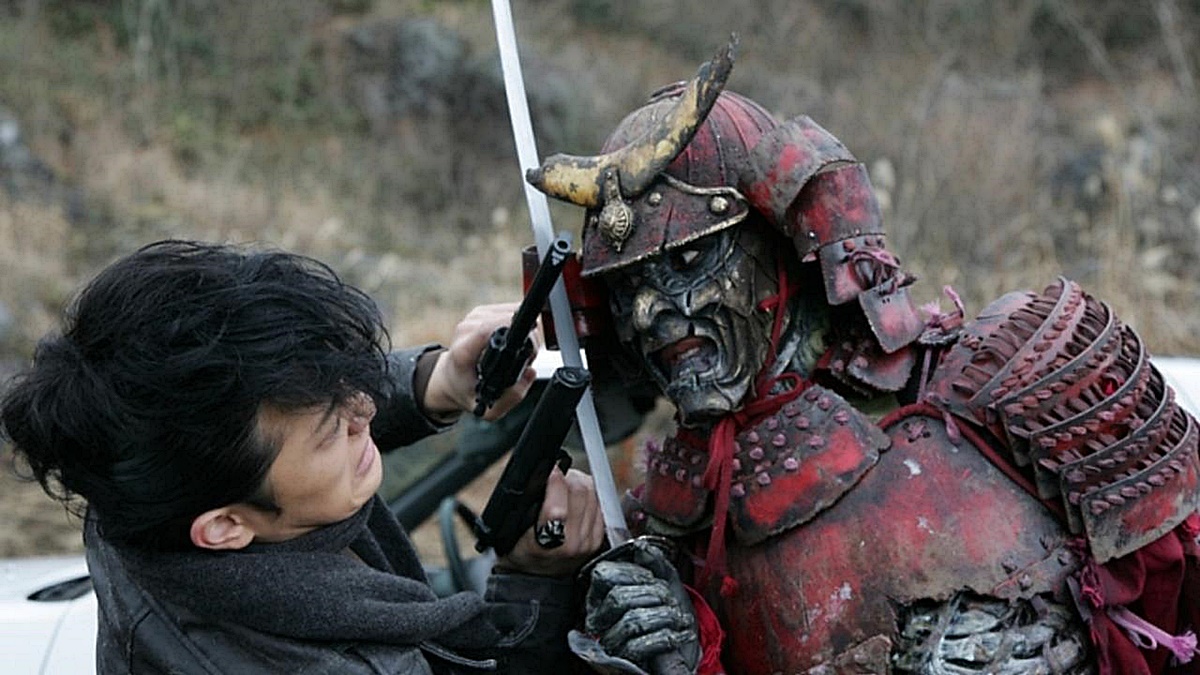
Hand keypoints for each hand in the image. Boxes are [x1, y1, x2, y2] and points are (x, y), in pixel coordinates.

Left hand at [423, 302, 538, 421]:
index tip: (528, 348)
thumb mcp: (487, 407)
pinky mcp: (480, 311)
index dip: (515, 332)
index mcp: (464, 351)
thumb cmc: (466, 389)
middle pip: (507, 318)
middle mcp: (466, 330)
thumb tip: (530, 373)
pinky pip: (508, 309)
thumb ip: (512, 397)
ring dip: (522, 329)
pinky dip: (516, 322)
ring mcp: (472, 318)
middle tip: (527, 356)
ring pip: (511, 311)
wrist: (450, 378)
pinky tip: (511, 339)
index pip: (488, 329)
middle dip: (526, 336)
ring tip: (517, 349)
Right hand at [496, 468, 604, 576]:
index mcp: (547, 542)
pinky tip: (576, 498)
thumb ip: (526, 503)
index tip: (549, 471)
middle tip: (556, 476)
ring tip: (565, 485)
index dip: (554, 480)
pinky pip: (600, 504)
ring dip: (580, 483)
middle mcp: (572, 543)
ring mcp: (588, 541)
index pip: (558, 506)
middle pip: (581, 492)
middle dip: (567, 477)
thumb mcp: (510, 530)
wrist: (534, 579)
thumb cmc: (519, 553)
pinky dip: (589, 495)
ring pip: (593, 493)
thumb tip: (546, 473)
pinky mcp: (598, 538)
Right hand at [570, 537, 699, 673]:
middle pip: (618, 597)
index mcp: (603, 594)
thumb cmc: (670, 615)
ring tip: (676, 618)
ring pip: (631, 621)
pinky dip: (664, 638)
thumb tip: (641, 546)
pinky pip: (638, 646)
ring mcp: (610, 641)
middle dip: (652, 595)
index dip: (631, 572)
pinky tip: (675, 635)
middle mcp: (600, 618)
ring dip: (663, 616)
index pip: (603, 575)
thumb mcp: (666, 582)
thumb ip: (655, 562)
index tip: (651, 577)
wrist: (683, 650)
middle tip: (669, 599)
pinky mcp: (624, 662)